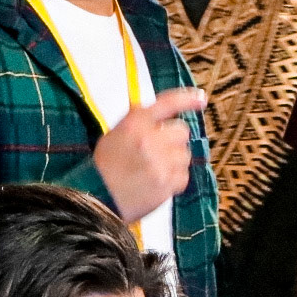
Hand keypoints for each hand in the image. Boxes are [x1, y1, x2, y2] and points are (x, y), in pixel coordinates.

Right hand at [93, 87, 205, 223]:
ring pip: (184, 154)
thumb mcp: (115, 134)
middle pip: (182, 131)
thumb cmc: (104, 167)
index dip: (187, 99)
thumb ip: (139, 122)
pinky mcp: (167, 183)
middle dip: (174, 139)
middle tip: (158, 150)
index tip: (200, 98)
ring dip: (174, 161)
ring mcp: (160, 162)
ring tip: (153, 170)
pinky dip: (174, 180)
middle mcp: (149, 139)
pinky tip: (156, 182)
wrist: (96, 198)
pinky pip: (183, 176)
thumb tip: (161, 113)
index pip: (167, 103)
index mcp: (134, 124)